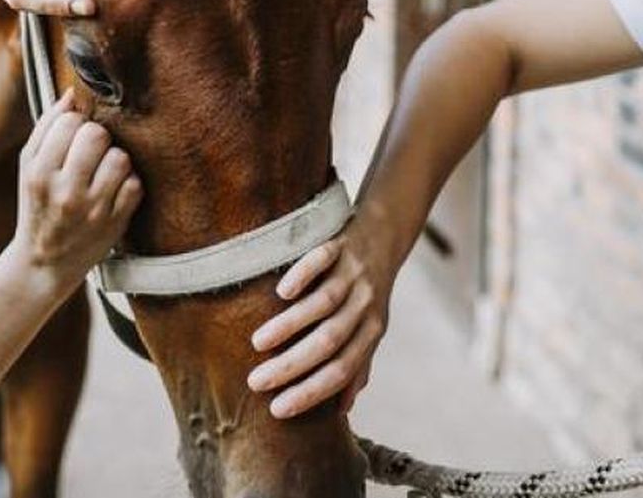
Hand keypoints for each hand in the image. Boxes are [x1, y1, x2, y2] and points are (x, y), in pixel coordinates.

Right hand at [12, 90, 142, 289]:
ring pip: (121, 157)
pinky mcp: (116, 223)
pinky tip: (113, 191)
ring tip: (103, 171)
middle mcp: (65, 191)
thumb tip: (72, 93)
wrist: (44, 263)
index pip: (69, 122)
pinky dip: (128, 184)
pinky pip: (135, 184)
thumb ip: (47, 127)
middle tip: (91, 151)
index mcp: (39, 172)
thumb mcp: (28, 167)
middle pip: (97, 135)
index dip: (76, 123)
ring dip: (116, 159)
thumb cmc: (38, 205)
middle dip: (98, 137)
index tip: (73, 136)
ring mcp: (93, 209)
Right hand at [246, 213, 399, 418]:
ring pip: (323, 304)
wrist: (386, 231)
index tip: (277, 410)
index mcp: (372, 330)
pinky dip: (303, 276)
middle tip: (256, 382)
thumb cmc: (369, 289)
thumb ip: (358, 364)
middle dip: (292, 366)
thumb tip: (343, 410)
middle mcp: (365, 304)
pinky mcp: (340, 244)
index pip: (342, 370)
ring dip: (289, 326)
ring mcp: (353, 274)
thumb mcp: (371, 327)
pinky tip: (281, 293)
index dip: (311, 392)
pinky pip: (322, 260)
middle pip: (329, 342)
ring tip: (257, 344)